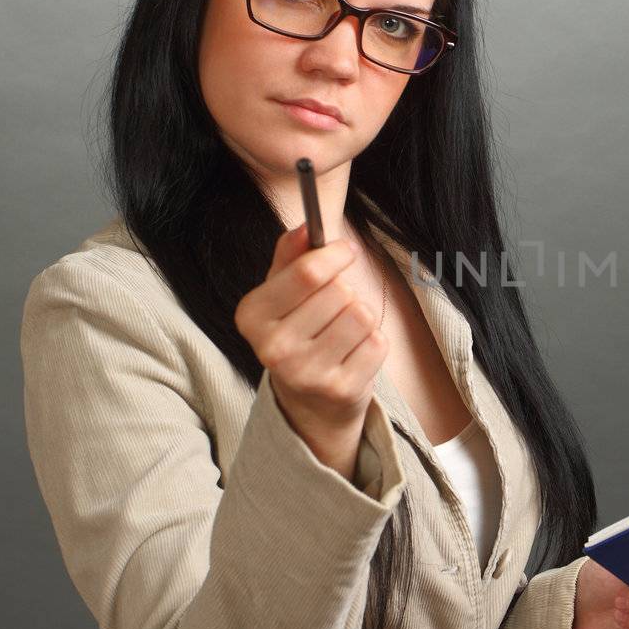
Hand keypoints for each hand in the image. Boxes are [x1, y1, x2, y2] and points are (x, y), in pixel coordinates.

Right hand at [234, 223, 388, 477]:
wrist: (309, 401)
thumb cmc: (297, 332)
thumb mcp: (281, 293)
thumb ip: (290, 255)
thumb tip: (305, 226)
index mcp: (252, 316)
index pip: (308, 271)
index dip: (334, 255)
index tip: (345, 251)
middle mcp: (273, 348)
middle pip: (340, 291)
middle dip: (344, 291)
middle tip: (333, 309)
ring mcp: (307, 373)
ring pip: (361, 314)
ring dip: (360, 315)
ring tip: (342, 331)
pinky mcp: (340, 389)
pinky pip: (377, 342)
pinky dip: (372, 341)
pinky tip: (352, 353)